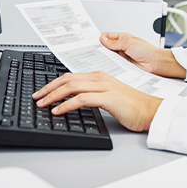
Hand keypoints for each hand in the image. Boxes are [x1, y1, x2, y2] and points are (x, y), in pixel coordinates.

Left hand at [31, 71, 161, 131]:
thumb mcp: (109, 97)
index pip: (71, 76)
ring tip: (42, 104)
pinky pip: (81, 99)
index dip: (53, 84)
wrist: (150, 111)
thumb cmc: (133, 107)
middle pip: (67, 79)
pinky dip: (66, 104)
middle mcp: (100, 78)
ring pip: (71, 86)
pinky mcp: (107, 98)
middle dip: (48, 88)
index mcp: (100, 76)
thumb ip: (94, 95)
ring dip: (53, 95)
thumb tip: (74, 102)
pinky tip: (58, 110)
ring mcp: (104, 86)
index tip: (42, 92)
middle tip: (36, 97)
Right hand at [100, 32, 186, 78]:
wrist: (155, 63)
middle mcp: (121, 47)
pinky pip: (113, 65)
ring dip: (106, 58)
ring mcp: (121, 57)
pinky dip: (110, 65)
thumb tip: (102, 39)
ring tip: (101, 58)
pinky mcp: (122, 65)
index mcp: (122, 38)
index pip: (107, 36)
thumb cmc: (147, 51)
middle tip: (94, 51)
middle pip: (106, 47)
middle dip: (101, 49)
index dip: (100, 38)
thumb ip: (114, 42)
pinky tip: (108, 65)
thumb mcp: (129, 43)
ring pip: (108, 57)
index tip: (93, 42)